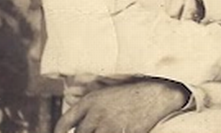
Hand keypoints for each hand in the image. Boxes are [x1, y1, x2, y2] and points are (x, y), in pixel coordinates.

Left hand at [54, 79, 188, 132]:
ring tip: (105, 130)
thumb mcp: (104, 91)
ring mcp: (111, 127)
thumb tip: (68, 100)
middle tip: (94, 131)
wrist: (155, 95)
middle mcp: (97, 115)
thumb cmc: (129, 93)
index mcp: (90, 102)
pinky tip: (118, 132)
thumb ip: (85, 99)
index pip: (64, 122)